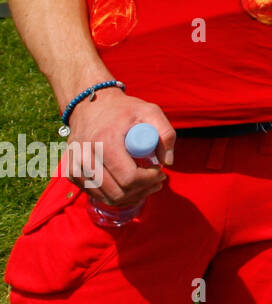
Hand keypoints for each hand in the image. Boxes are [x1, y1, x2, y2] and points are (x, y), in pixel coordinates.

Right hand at [63, 87, 176, 208]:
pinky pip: (96, 194)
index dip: (149, 179)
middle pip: (118, 192)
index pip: (129, 177)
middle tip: (158, 181)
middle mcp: (85, 156)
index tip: (160, 171)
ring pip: (107, 197)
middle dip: (143, 190)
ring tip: (147, 185)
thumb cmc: (123, 110)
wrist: (90, 106)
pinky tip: (130, 187)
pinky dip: (116, 195)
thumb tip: (168, 162)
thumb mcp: (150, 111)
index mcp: (104, 142)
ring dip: (131, 196)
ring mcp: (75, 166)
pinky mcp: (71, 173)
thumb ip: (166, 134)